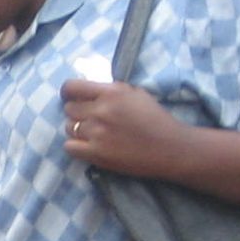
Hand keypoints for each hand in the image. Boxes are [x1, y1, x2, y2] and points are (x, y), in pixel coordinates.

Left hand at [59, 77, 191, 178]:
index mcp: (111, 92)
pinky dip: (76, 146)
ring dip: (77, 130)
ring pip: (68, 127)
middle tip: (90, 119)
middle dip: (77, 113)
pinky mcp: (96, 153)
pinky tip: (88, 146)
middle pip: (68, 109)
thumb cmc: (156, 119)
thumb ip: (111, 90)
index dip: (68, 93)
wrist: (171, 148)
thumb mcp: (136, 93)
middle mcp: (101, 110)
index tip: (72, 98)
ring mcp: (96, 133)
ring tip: (93, 134)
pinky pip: (69, 147)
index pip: (71, 87)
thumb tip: (90, 90)